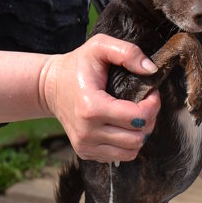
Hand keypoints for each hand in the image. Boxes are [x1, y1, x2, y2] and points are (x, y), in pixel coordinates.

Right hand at [39, 33, 160, 161]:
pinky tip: (123, 126)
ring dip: (140, 133)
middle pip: (138, 137)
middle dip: (149, 119)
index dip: (153, 105)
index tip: (150, 93)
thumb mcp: (99, 46)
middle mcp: (87, 131)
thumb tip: (151, 71)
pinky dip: (128, 143)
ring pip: (132, 150)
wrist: (49, 87)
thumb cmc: (77, 65)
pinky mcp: (85, 152)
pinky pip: (121, 156)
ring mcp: (85, 145)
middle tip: (144, 104)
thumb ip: (127, 53)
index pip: (139, 118)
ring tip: (135, 115)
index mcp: (92, 107)